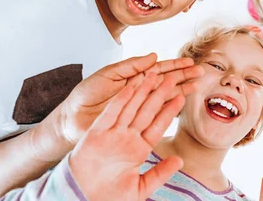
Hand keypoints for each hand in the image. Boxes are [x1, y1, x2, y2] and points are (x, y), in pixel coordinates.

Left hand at [56, 53, 202, 147]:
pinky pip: (157, 115)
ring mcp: (139, 107)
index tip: (190, 62)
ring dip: (181, 91)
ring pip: (166, 97)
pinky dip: (170, 110)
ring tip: (197, 86)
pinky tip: (181, 104)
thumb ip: (131, 66)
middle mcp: (140, 92)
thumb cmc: (86, 95)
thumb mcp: (108, 74)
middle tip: (201, 72)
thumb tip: (154, 56)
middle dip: (184, 76)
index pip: (159, 69)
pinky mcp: (137, 123)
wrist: (72, 118)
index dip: (175, 65)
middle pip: (167, 82)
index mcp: (134, 78)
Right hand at [69, 73, 185, 199]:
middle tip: (172, 77)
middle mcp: (127, 138)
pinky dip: (121, 98)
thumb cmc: (109, 197)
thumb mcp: (140, 188)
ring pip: (131, 107)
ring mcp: (112, 134)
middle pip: (147, 111)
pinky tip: (131, 85)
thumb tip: (180, 161)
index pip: (158, 126)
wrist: (81, 199)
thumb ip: (160, 173)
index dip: (169, 111)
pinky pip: (111, 111)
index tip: (181, 98)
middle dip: (160, 94)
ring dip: (142, 90)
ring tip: (154, 73)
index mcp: (139, 150)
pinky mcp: (97, 132)